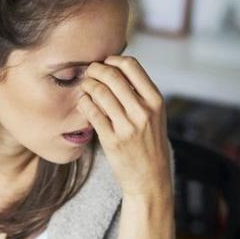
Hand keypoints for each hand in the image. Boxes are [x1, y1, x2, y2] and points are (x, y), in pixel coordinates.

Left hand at [77, 55, 171, 199]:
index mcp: (156, 101)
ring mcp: (128, 126)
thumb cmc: (149, 143)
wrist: (150, 178)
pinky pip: (91, 112)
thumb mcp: (155, 115)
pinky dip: (84, 103)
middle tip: (89, 73)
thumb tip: (116, 67)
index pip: (131, 65)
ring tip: (85, 87)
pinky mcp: (112, 140)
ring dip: (87, 85)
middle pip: (112, 75)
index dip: (113, 60)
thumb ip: (140, 93)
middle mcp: (143, 111)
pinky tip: (84, 103)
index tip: (105, 64)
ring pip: (99, 92)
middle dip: (95, 70)